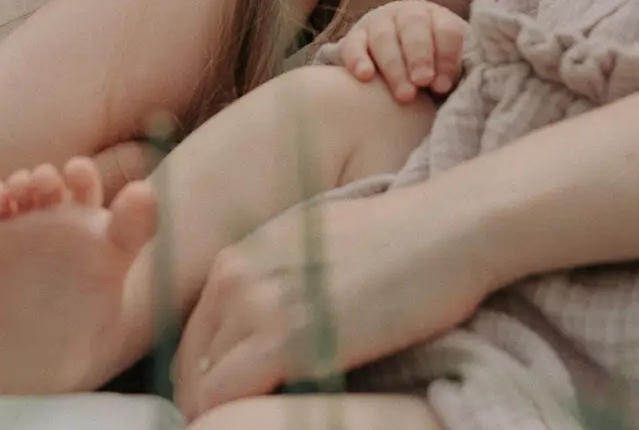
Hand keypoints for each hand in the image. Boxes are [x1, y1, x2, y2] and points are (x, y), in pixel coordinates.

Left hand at [171, 186, 488, 417]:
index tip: (230, 407)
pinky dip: (228, 421)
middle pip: (188, 364)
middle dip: (202, 402)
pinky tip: (263, 427)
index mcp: (241, 256)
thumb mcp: (318, 252)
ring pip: (200, 386)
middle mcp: (236, 275)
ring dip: (214, 415)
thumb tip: (274, 333)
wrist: (449, 228)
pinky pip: (225, 398)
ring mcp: (257, 305)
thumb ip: (282, 287)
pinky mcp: (287, 339)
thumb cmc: (403, 243)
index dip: (206, 379)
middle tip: (232, 426)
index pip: (194, 337)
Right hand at [337, 0, 466, 101]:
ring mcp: (379, 23)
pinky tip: (365, 76)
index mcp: (438, 18)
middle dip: (420, 56)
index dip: (446, 56)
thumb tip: (478, 88)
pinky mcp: (355, 37)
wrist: (395, 61)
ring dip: (394, 65)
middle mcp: (408, 15)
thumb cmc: (431, 70)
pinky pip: (353, 44)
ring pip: (384, 37)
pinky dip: (358, 59)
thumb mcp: (448, 67)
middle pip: (414, 27)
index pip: (446, 29)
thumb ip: (459, 74)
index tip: (443, 85)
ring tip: (404, 94)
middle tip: (423, 82)